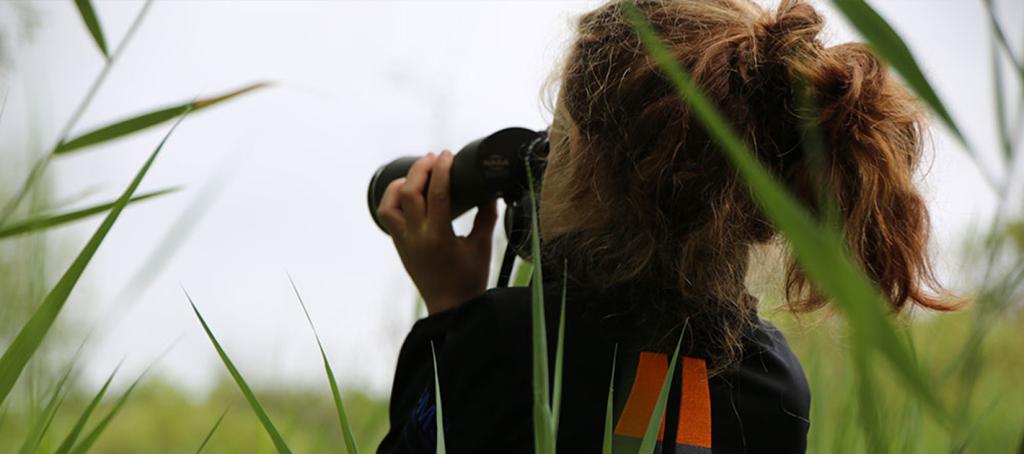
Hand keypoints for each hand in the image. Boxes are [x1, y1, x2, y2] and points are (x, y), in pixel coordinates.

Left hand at [377, 150, 498, 314]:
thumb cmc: (469, 279)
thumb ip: (486, 216)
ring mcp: (404, 242)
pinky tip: (407, 192)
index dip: (441, 169)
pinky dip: (393, 199)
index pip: (436, 194)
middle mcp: (417, 238)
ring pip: (389, 204)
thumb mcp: (482, 246)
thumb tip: (490, 191)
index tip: (448, 155)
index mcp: (439, 237)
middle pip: (408, 192)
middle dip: (420, 169)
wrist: (450, 307)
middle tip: (434, 157)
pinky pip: (388, 216)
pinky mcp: (399, 245)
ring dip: (401, 183)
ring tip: (417, 174)